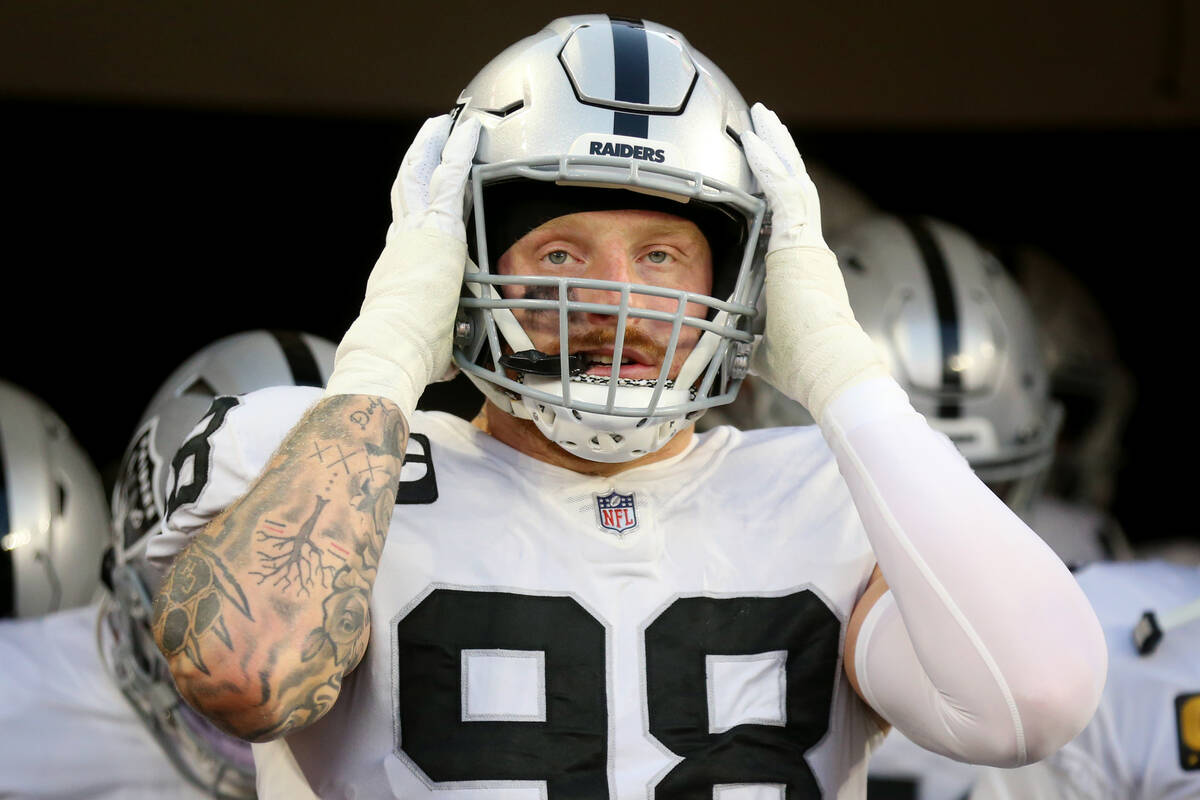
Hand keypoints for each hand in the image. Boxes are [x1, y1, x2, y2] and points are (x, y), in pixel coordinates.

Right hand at [324, 115, 481, 417]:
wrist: (391, 347)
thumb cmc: (408, 355)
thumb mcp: (430, 347)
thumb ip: (442, 346)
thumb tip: (449, 366)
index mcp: (399, 267)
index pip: (408, 227)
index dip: (415, 206)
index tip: (424, 192)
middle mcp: (401, 242)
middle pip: (407, 188)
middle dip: (419, 159)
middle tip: (430, 136)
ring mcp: (416, 231)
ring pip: (422, 174)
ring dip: (435, 146)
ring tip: (445, 122)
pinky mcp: (438, 228)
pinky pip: (450, 178)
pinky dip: (458, 152)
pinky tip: (467, 130)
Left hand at [741, 103, 884, 420]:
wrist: (829, 366)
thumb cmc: (802, 365)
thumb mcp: (762, 347)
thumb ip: (748, 339)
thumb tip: (730, 350)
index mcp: (804, 268)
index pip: (790, 217)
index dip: (778, 187)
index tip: (765, 167)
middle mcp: (811, 249)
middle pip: (796, 186)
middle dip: (778, 152)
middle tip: (764, 122)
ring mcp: (809, 243)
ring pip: (794, 179)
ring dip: (775, 146)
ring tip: (761, 116)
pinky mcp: (801, 243)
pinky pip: (783, 191)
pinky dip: (767, 164)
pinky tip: (752, 140)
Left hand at [741, 103, 827, 251]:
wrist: (804, 269)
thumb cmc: (793, 258)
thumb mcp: (781, 234)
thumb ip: (774, 222)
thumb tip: (765, 225)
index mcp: (800, 197)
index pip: (788, 163)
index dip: (778, 143)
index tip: (769, 127)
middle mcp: (803, 189)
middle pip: (787, 150)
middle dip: (773, 128)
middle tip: (761, 109)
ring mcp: (798, 192)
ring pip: (782, 153)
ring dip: (768, 131)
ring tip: (757, 113)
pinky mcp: (788, 197)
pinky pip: (771, 171)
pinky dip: (760, 154)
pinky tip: (749, 139)